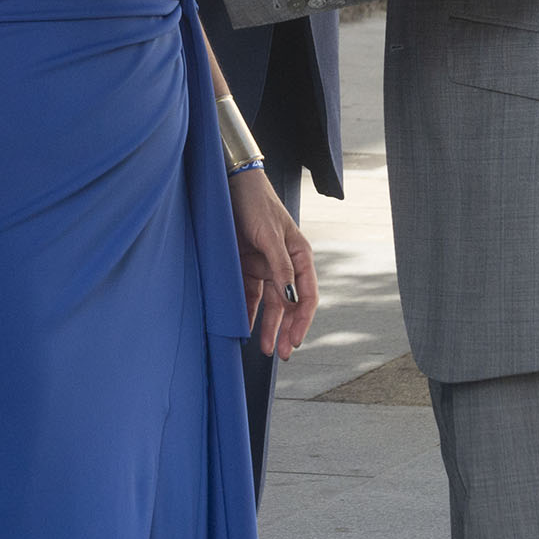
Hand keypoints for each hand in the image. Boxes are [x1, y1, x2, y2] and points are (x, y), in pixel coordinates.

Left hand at [230, 170, 318, 359]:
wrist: (231, 184)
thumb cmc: (256, 204)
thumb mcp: (270, 234)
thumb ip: (280, 266)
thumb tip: (290, 297)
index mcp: (300, 255)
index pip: (307, 295)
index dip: (302, 319)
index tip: (295, 339)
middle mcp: (286, 265)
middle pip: (289, 304)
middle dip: (286, 329)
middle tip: (281, 354)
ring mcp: (266, 267)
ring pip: (271, 304)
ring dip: (269, 326)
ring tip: (266, 350)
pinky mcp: (247, 267)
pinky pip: (250, 295)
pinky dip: (249, 313)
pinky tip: (246, 330)